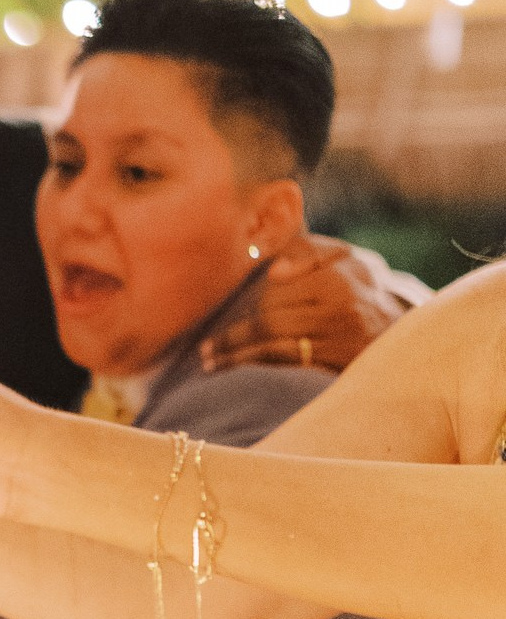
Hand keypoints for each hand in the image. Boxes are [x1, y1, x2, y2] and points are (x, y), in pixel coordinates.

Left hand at [200, 232, 412, 375]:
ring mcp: (339, 333)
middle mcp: (339, 301)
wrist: (410, 333)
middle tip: (208, 347)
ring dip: (236, 352)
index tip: (218, 305)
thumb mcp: (346, 259)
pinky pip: (286, 360)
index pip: (278, 285)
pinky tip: (233, 367)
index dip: (247, 300)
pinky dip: (255, 363)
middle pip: (271, 314)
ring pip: (274, 340)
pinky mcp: (338, 360)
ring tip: (211, 359)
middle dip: (235, 333)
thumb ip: (309, 250)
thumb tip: (273, 268)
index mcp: (338, 271)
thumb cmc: (364, 290)